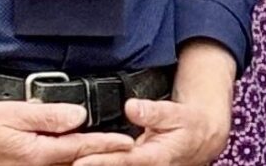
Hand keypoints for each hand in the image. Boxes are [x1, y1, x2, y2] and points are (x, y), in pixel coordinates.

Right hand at [0, 101, 136, 165]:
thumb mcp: (12, 114)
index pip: (81, 148)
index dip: (107, 144)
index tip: (127, 142)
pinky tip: (70, 156)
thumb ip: (47, 116)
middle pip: (76, 164)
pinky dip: (64, 162)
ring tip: (102, 152)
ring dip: (82, 160)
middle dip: (99, 158)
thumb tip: (78, 116)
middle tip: (123, 148)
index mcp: (36, 154)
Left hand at [68, 97, 230, 165]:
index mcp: (156, 158)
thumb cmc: (189, 127)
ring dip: (90, 164)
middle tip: (64, 160)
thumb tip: (131, 106)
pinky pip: (114, 165)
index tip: (80, 160)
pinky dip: (96, 162)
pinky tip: (78, 160)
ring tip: (64, 161)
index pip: (124, 161)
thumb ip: (155, 112)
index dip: (102, 162)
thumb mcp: (178, 114)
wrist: (201, 141)